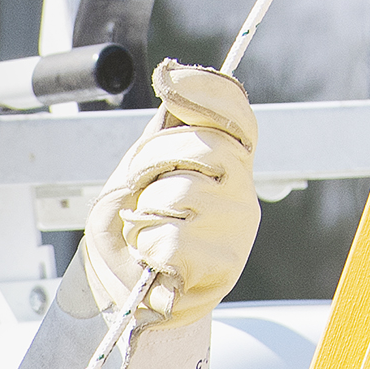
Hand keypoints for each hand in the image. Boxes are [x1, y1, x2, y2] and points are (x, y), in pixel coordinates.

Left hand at [80, 63, 259, 324]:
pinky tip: (153, 256)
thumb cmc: (134, 230)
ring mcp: (237, 224)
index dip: (206, 90)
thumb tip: (173, 76)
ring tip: (146, 228)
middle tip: (136, 186)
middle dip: (151, 160)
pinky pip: (171, 236)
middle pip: (201, 145)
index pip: (234, 113)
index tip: (169, 77)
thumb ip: (160, 134)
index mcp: (227, 160)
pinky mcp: (224, 262)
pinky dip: (146, 245)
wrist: (128, 292)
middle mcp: (241, 188)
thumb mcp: (137, 175)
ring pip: (180, 192)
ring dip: (144, 212)